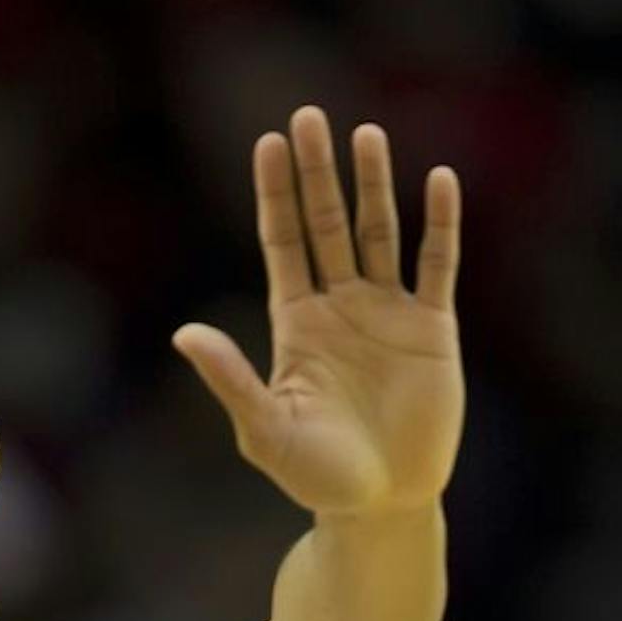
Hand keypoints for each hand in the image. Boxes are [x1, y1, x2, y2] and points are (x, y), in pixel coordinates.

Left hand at [174, 106, 463, 517]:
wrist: (378, 504)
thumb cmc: (314, 475)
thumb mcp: (264, 427)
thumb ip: (229, 378)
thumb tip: (183, 333)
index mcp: (295, 324)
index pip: (283, 243)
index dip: (276, 194)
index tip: (267, 144)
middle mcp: (339, 307)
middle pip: (326, 224)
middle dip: (317, 173)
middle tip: (308, 116)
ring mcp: (386, 313)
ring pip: (378, 233)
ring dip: (374, 185)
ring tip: (365, 134)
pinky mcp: (432, 329)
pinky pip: (437, 265)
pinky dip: (438, 225)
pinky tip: (435, 181)